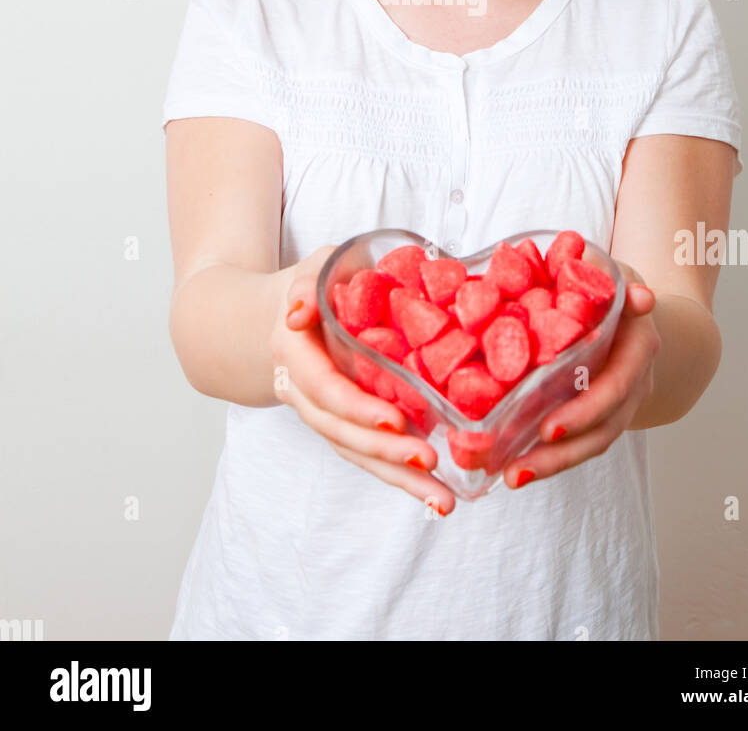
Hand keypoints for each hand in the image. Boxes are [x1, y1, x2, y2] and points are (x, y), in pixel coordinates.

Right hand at [270, 248, 456, 515]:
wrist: (283, 315)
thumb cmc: (314, 284)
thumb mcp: (311, 269)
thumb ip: (306, 285)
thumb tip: (299, 312)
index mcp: (295, 354)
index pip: (324, 388)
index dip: (356, 407)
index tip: (395, 419)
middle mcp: (303, 394)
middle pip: (341, 432)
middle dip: (384, 451)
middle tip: (428, 461)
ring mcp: (323, 415)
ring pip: (356, 453)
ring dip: (398, 478)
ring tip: (441, 500)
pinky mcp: (344, 426)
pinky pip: (367, 455)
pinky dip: (399, 476)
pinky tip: (435, 494)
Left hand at [502, 261, 660, 489]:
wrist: (640, 317)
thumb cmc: (613, 289)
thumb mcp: (613, 271)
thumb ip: (612, 276)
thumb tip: (639, 295)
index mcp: (637, 347)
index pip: (616, 386)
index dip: (585, 410)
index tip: (548, 427)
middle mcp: (632, 384)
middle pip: (602, 428)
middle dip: (562, 452)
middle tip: (518, 466)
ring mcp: (618, 406)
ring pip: (590, 444)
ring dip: (552, 466)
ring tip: (510, 476)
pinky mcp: (597, 417)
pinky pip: (578, 444)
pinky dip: (548, 459)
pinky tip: (512, 468)